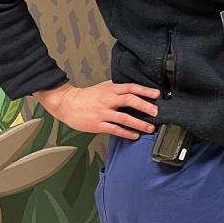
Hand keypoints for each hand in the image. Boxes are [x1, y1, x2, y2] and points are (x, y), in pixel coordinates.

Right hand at [33, 81, 160, 138]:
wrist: (66, 103)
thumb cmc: (86, 96)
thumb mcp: (103, 87)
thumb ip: (118, 88)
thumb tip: (135, 89)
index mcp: (110, 90)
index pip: (130, 88)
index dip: (145, 90)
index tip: (157, 94)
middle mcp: (107, 100)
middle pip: (129, 100)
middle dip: (145, 106)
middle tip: (156, 112)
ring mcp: (102, 113)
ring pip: (124, 117)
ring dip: (139, 123)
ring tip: (150, 128)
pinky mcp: (97, 124)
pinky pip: (115, 129)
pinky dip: (126, 133)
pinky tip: (135, 135)